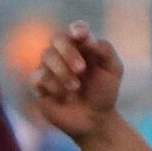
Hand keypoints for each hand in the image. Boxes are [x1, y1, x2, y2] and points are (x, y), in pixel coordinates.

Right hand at [32, 21, 123, 140]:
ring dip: (63, 72)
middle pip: (57, 38)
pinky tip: (63, 96)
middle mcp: (63, 52)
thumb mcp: (113, 71)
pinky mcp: (39, 83)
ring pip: (46, 56)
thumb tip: (88, 38)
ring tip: (76, 88)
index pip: (77, 29)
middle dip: (68, 52)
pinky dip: (53, 86)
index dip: (77, 29)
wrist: (95, 121)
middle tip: (82, 69)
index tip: (81, 36)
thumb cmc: (103, 93)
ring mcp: (49, 67)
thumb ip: (105, 50)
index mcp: (82, 46)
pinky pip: (38, 76)